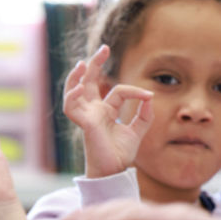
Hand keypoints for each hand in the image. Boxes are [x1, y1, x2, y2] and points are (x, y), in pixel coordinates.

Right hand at [63, 44, 153, 177]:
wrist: (115, 171)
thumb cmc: (121, 154)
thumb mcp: (138, 130)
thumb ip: (144, 113)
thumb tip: (149, 95)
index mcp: (105, 111)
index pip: (117, 91)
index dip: (134, 91)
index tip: (148, 96)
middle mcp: (93, 111)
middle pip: (89, 82)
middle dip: (94, 64)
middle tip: (105, 48)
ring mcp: (86, 116)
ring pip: (73, 91)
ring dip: (75, 77)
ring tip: (82, 63)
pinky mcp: (84, 124)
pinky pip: (71, 107)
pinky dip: (72, 96)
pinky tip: (79, 87)